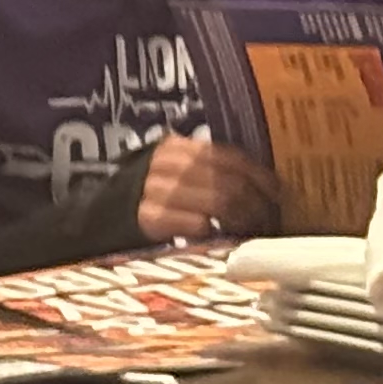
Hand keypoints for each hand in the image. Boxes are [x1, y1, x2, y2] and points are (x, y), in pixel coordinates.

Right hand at [136, 135, 279, 246]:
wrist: (104, 217)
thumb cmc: (155, 198)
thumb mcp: (177, 174)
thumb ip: (209, 172)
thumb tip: (266, 186)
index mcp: (175, 147)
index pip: (229, 156)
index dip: (260, 176)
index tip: (279, 194)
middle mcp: (164, 165)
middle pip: (227, 181)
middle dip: (256, 203)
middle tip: (268, 219)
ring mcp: (154, 190)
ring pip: (218, 201)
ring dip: (242, 219)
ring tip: (251, 229)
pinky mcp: (149, 218)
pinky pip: (197, 223)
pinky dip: (217, 231)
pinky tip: (222, 236)